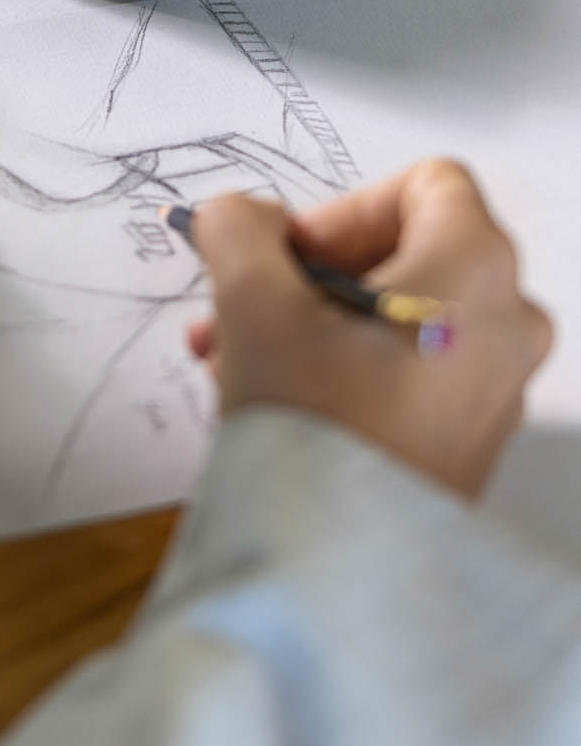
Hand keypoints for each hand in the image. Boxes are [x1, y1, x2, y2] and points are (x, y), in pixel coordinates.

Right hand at [185, 158, 552, 498]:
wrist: (334, 560)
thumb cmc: (314, 428)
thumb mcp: (250, 297)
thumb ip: (239, 226)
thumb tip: (240, 216)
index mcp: (474, 267)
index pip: (425, 184)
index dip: (343, 207)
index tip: (290, 252)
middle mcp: (507, 322)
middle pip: (409, 252)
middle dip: (312, 274)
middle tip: (251, 300)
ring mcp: (497, 386)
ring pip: (401, 315)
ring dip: (316, 320)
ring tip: (242, 353)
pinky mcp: (472, 438)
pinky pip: (411, 370)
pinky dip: (348, 365)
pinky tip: (281, 394)